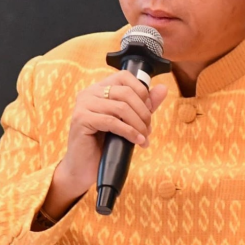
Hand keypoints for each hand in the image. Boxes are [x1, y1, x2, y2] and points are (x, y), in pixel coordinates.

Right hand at [41, 71, 168, 219]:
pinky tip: (137, 141)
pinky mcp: (81, 119)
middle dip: (143, 111)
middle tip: (148, 128)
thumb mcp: (128, 121)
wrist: (84, 168)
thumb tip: (163, 88)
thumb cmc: (104, 144)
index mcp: (99, 89)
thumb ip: (144, 105)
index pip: (124, 76)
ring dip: (138, 124)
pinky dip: (129, 132)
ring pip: (121, 107)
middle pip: (126, 92)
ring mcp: (83, 105)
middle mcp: (89, 93)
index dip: (142, 91)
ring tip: (144, 137)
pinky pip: (112, 122)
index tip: (149, 109)